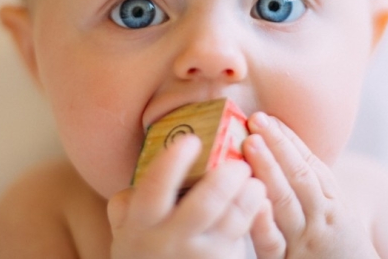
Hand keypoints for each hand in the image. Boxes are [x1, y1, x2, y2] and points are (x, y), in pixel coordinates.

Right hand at [108, 135, 266, 258]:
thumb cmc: (144, 253)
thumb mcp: (126, 230)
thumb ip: (129, 200)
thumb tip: (148, 163)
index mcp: (142, 224)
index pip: (155, 187)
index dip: (174, 162)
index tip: (192, 140)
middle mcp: (170, 241)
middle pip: (205, 205)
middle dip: (226, 178)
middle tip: (239, 163)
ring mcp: (200, 257)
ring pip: (233, 222)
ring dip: (249, 197)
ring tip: (256, 182)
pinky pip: (244, 239)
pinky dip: (256, 217)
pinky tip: (260, 203)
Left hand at [244, 113, 379, 258]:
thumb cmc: (339, 242)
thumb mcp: (335, 209)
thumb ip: (311, 182)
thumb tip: (281, 144)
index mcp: (332, 199)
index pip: (309, 163)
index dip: (287, 139)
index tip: (267, 117)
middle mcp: (322, 216)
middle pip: (298, 175)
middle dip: (276, 145)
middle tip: (257, 120)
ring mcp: (306, 239)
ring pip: (286, 201)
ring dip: (268, 169)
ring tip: (251, 143)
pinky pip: (274, 243)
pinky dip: (265, 222)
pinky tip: (255, 202)